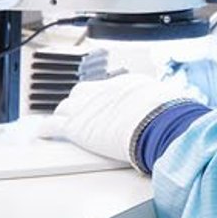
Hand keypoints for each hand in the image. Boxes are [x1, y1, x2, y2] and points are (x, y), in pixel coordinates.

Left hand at [51, 68, 174, 166]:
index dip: (103, 100)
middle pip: (81, 93)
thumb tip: (174, 110)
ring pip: (65, 107)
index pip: (106, 89)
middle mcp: (102, 91)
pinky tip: (42, 134)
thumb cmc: (168, 115)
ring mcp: (87, 108)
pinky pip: (52, 126)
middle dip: (80, 103)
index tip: (105, 108)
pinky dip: (46, 130)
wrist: (159, 124)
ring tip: (63, 124)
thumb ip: (161, 105)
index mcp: (124, 84)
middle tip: (83, 114)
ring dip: (65, 115)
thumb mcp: (167, 101)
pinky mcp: (76, 127)